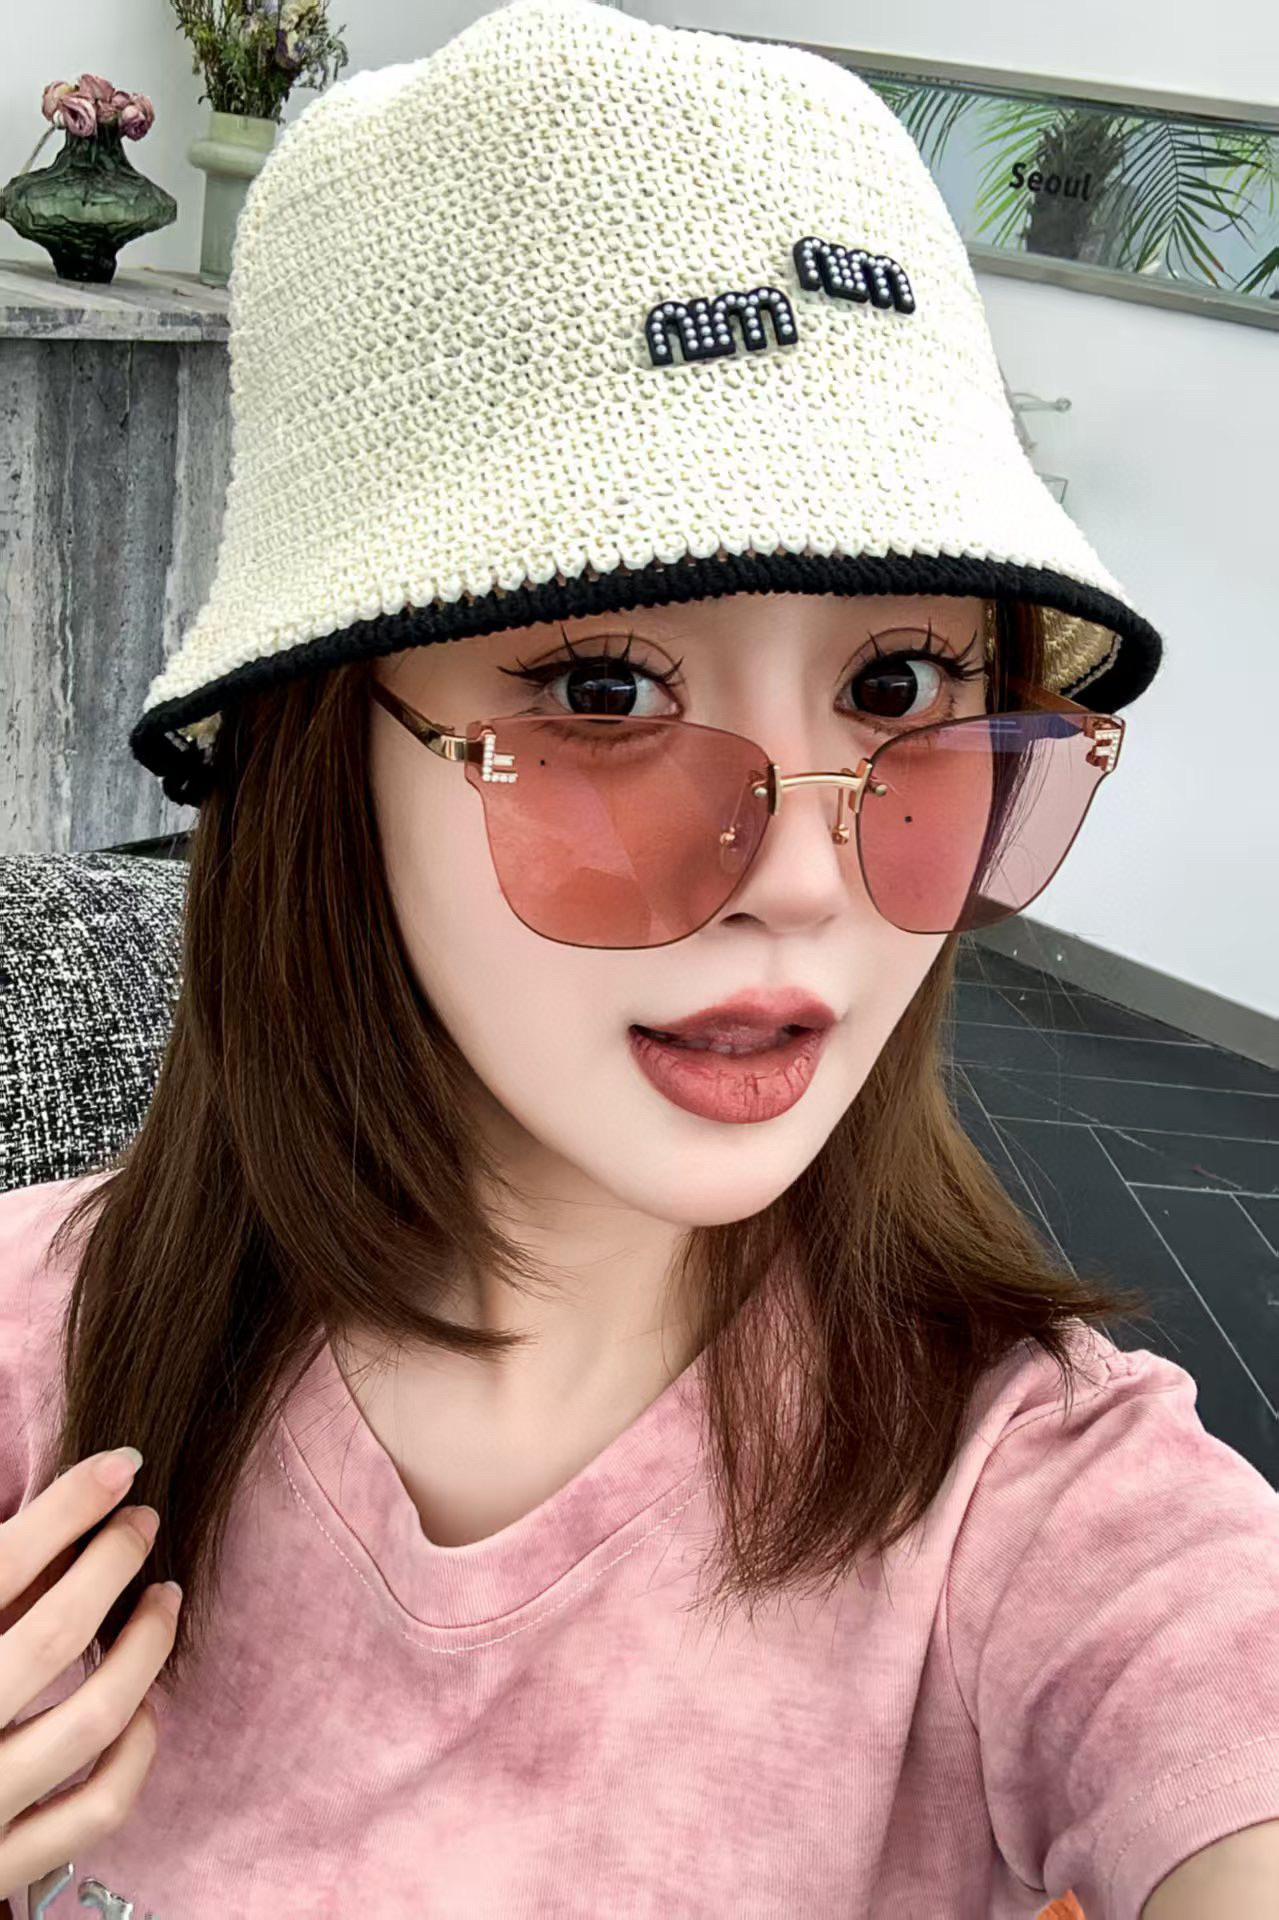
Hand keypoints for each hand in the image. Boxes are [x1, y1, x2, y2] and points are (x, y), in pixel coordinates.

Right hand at [0, 1450, 180, 1898]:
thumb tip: (54, 1524)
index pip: (1, 1568)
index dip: (70, 1506)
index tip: (122, 1465)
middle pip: (54, 1634)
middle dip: (112, 1562)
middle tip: (143, 1523)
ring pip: (95, 1718)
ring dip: (145, 1646)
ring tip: (164, 1598)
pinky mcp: (1, 1866)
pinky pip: (98, 1808)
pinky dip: (136, 1751)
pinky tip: (142, 1706)